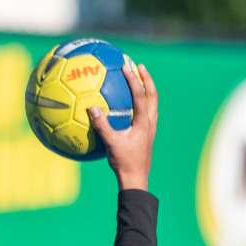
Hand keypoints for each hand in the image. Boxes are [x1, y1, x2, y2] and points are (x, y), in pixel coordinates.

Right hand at [90, 62, 157, 191]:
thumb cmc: (124, 162)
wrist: (136, 179)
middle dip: (147, 79)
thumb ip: (102, 126)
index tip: (126, 67)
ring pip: (152, 103)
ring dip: (147, 89)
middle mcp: (150, 123)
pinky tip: (132, 103)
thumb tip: (92, 108)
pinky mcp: (147, 134)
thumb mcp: (111, 144)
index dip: (133, 80)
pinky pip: (147, 112)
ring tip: (140, 79)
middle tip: (139, 66)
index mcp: (143, 123)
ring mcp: (150, 128)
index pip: (140, 96)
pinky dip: (142, 102)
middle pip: (153, 95)